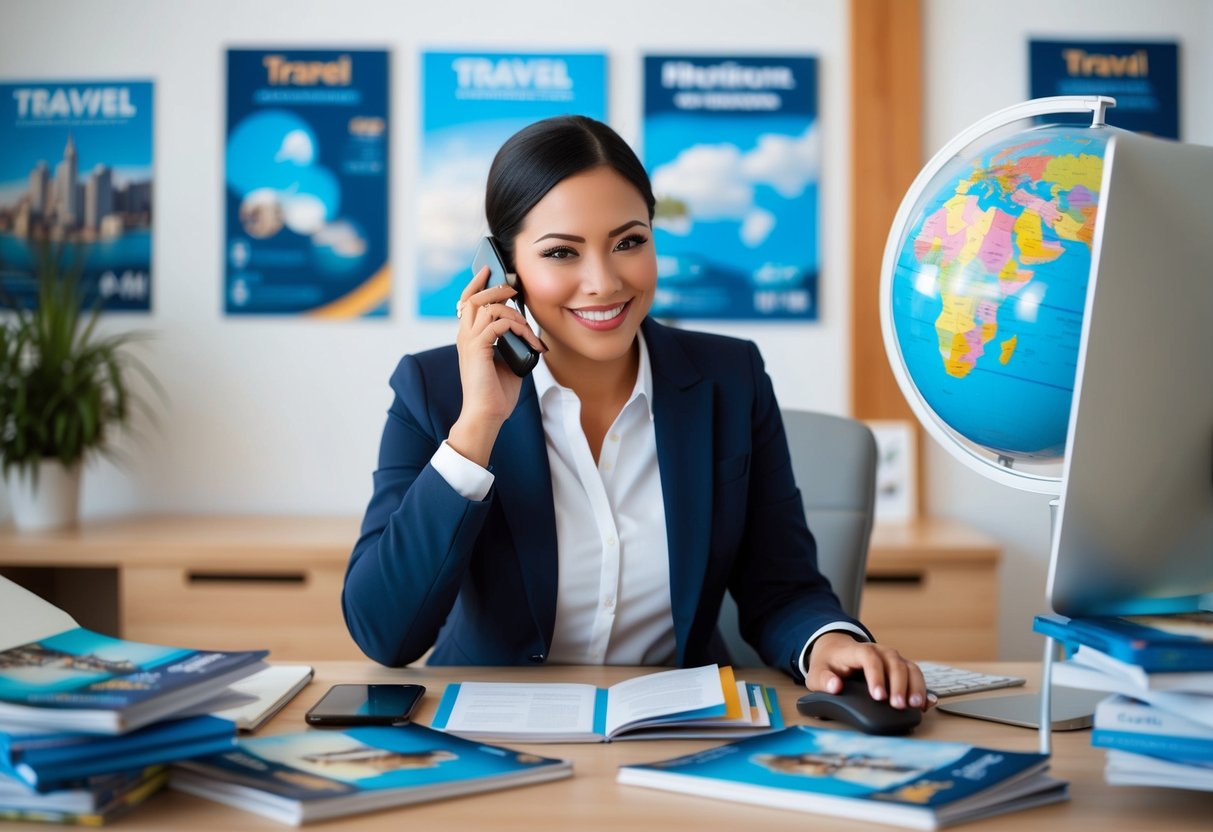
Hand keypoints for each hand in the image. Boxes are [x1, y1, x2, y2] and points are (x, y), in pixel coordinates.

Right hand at [446, 266, 545, 466]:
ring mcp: (469, 341)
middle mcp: (465, 336)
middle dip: (496, 288)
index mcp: (469, 337)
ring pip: (488, 307)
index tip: (488, 271)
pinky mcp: (478, 348)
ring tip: (528, 328)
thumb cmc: (496, 393)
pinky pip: (499, 324)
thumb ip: (511, 344)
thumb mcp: (508, 362)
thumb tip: (526, 332)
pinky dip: (517, 328)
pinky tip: (529, 340)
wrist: (487, 415)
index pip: (467, 301)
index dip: (476, 283)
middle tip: (514, 289)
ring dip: (514, 313)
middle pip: (475, 297)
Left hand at [805, 632, 932, 710]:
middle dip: (899, 685)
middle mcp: (878, 651)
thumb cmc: (828, 663)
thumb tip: (835, 686)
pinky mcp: (900, 667)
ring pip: (909, 667)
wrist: (836, 650)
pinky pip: (915, 675)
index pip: (869, 657)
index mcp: (856, 650)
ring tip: (915, 706)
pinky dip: (922, 688)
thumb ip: (823, 680)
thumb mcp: (817, 672)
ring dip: (914, 686)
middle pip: (894, 662)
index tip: (878, 696)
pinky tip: (927, 703)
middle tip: (898, 706)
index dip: (876, 676)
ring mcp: (891, 658)